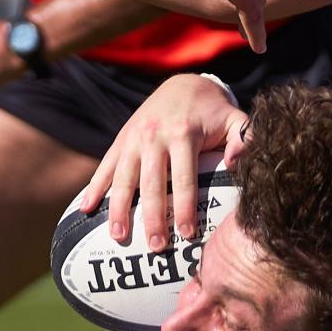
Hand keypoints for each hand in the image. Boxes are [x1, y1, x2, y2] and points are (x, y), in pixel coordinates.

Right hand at [75, 76, 248, 249]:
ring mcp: (134, 138)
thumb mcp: (235, 120)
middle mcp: (154, 136)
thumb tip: (236, 164)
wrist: (183, 83)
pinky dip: (94, 187)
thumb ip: (244, 140)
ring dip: (119, 208)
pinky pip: (105, 166)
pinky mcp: (121, 140)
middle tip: (156, 246)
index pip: (183, 177)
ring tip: (119, 237)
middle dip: (153, 217)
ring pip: (124, 177)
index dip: (185, 207)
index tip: (188, 234)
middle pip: (152, 183)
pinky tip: (86, 209)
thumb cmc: (213, 111)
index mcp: (183, 134)